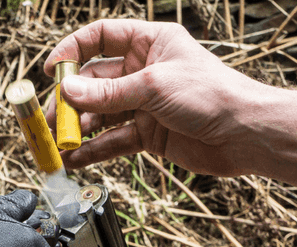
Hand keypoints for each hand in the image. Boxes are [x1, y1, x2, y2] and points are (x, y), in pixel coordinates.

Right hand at [43, 19, 269, 174]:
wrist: (245, 134)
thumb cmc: (213, 96)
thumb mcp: (154, 87)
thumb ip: (108, 93)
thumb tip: (68, 92)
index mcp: (150, 42)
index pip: (101, 37)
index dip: (73, 51)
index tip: (51, 71)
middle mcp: (144, 71)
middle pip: (94, 81)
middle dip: (70, 100)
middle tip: (52, 120)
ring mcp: (145, 104)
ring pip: (101, 114)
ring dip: (78, 129)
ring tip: (60, 145)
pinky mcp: (148, 134)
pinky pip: (113, 140)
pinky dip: (94, 151)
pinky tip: (76, 160)